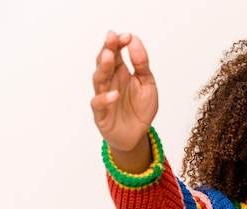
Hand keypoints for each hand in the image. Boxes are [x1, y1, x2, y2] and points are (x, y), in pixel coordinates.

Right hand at [91, 31, 157, 157]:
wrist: (138, 135)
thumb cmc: (140, 109)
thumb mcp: (148, 84)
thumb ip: (142, 64)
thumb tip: (135, 41)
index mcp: (120, 73)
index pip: (115, 53)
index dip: (119, 43)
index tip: (127, 36)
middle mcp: (110, 82)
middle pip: (104, 63)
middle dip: (108, 49)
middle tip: (112, 38)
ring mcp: (104, 97)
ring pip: (99, 80)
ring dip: (103, 68)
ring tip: (110, 57)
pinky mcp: (101, 115)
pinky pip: (99, 105)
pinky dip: (105, 99)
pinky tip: (114, 94)